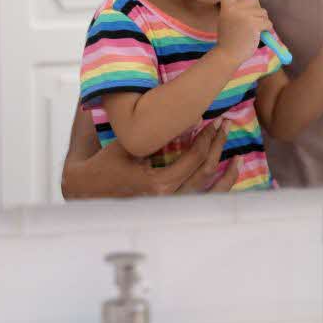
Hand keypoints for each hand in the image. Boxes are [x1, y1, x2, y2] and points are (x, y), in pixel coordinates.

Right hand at [62, 117, 237, 196]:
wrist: (85, 190)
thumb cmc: (103, 165)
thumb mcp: (127, 145)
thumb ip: (156, 133)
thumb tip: (189, 114)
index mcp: (157, 185)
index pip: (193, 159)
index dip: (206, 138)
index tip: (214, 120)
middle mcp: (168, 200)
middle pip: (205, 172)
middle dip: (217, 146)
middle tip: (225, 125)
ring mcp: (171, 207)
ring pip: (210, 192)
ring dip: (226, 172)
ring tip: (237, 154)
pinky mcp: (171, 208)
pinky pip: (203, 200)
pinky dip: (220, 188)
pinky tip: (230, 174)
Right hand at [216, 0, 272, 60]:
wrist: (228, 55)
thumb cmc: (229, 39)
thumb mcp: (226, 19)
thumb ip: (235, 9)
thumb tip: (252, 1)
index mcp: (226, 7)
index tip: (240, 0)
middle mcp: (234, 9)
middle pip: (254, 0)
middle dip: (256, 10)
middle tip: (249, 23)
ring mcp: (245, 16)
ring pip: (263, 12)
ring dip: (261, 21)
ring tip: (252, 31)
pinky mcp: (254, 25)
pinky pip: (268, 22)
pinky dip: (266, 29)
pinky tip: (258, 35)